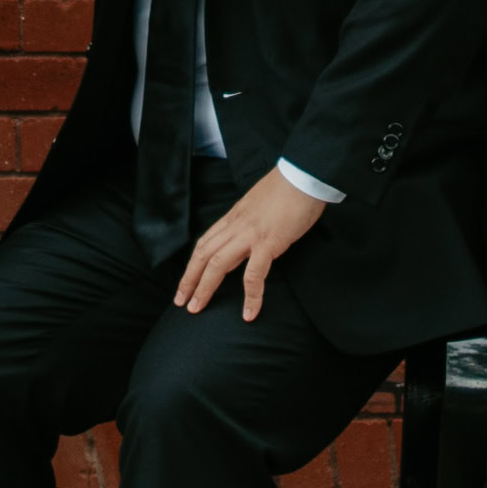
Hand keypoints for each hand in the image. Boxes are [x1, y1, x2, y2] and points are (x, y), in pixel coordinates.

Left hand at [171, 166, 331, 319]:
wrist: (304, 174)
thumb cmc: (289, 188)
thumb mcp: (260, 204)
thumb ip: (251, 221)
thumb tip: (252, 235)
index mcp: (234, 217)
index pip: (205, 243)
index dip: (192, 265)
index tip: (185, 283)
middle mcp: (236, 226)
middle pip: (203, 255)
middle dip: (189, 280)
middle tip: (181, 302)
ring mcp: (250, 234)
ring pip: (217, 264)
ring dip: (205, 288)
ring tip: (197, 308)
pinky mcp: (268, 242)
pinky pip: (254, 274)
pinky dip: (250, 296)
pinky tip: (249, 313)